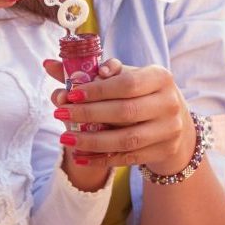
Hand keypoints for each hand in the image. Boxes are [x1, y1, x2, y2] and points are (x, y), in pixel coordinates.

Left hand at [43, 56, 198, 177]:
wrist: (174, 121)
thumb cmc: (141, 93)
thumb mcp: (124, 77)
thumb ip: (90, 72)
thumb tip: (50, 65)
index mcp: (160, 77)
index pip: (127, 83)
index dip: (97, 90)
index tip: (70, 93)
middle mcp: (169, 103)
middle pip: (125, 112)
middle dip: (88, 114)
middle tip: (60, 114)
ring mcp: (169, 130)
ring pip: (126, 140)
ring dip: (92, 141)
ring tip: (65, 139)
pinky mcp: (162, 151)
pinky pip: (127, 158)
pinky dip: (101, 159)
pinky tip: (79, 156)